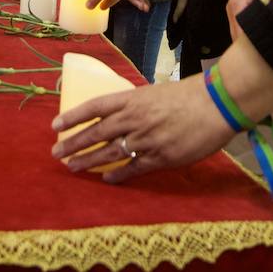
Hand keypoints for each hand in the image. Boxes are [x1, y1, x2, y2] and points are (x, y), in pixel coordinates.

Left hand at [50, 74, 235, 183]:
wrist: (216, 104)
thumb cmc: (189, 95)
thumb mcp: (156, 92)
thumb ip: (136, 105)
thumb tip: (120, 116)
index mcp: (132, 99)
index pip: (94, 107)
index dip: (73, 117)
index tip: (56, 126)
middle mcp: (134, 119)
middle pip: (96, 133)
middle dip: (73, 144)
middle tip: (56, 153)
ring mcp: (146, 139)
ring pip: (110, 152)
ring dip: (89, 161)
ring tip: (72, 167)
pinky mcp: (161, 157)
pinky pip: (133, 168)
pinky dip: (118, 174)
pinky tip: (106, 179)